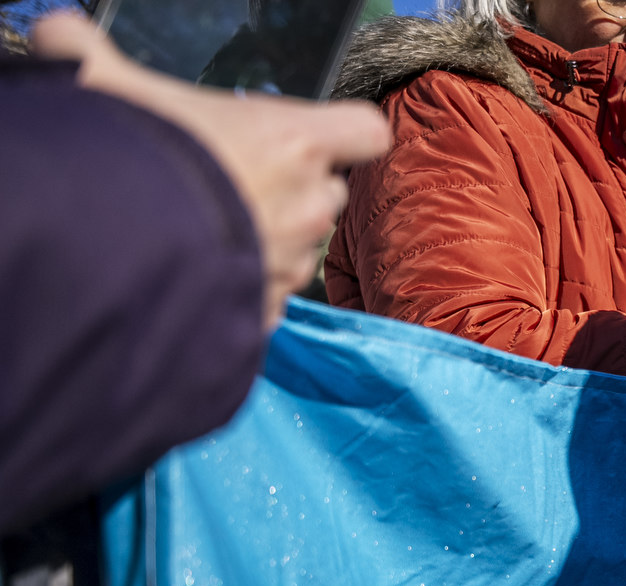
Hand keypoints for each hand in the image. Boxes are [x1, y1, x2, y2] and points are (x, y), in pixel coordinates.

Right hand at [33, 13, 390, 329]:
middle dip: (291, 188)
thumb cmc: (125, 158)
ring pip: (301, 248)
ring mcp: (292, 263)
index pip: (365, 130)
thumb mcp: (106, 86)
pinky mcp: (268, 310)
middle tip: (231, 182)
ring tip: (204, 230)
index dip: (344, 133)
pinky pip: (272, 296)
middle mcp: (308, 204)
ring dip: (267, 240)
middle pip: (328, 191)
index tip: (307, 135)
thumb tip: (62, 37)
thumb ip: (97, 58)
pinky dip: (246, 289)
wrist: (104, 250)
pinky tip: (202, 273)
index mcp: (294, 141)